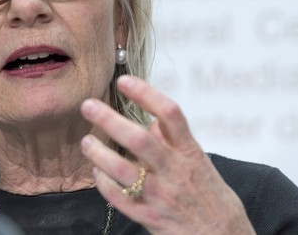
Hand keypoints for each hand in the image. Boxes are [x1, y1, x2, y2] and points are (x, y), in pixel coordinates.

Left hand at [80, 75, 254, 234]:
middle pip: (139, 139)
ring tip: (87, 142)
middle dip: (110, 120)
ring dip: (100, 154)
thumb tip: (152, 119)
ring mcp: (161, 195)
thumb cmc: (210, 196)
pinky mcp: (150, 217)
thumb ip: (176, 141)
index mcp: (190, 152)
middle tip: (88, 105)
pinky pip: (120, 199)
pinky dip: (104, 184)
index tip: (124, 81)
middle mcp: (175, 170)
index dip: (146, 94)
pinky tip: (96, 173)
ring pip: (123, 170)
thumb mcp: (200, 162)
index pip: (170, 114)